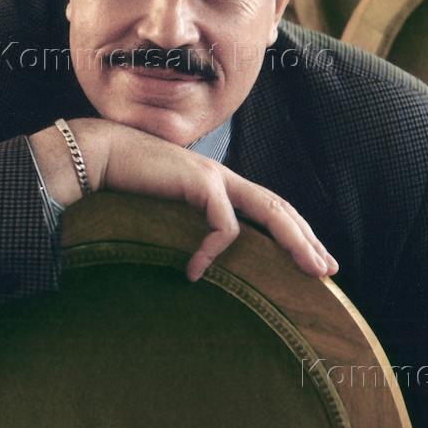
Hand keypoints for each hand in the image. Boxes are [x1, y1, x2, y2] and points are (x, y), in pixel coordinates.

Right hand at [29, 118, 338, 281]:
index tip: (312, 259)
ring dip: (294, 240)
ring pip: (269, 210)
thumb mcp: (160, 211)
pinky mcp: (200, 182)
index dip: (293, 231)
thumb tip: (189, 263)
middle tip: (329, 270)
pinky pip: (222, 225)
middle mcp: (222, 177)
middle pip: (279, 208)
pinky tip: (194, 272)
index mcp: (217, 184)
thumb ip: (180, 226)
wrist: (98, 155)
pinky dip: (213, 250)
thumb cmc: (122, 184)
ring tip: (310, 270)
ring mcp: (213, 177)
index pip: (267, 207)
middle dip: (307, 238)